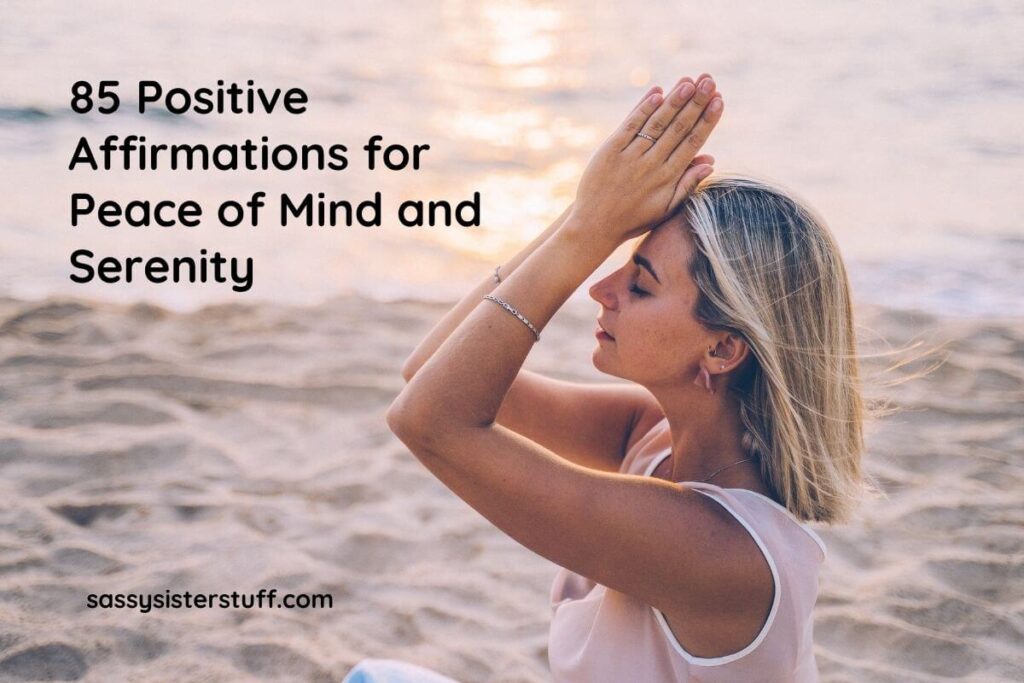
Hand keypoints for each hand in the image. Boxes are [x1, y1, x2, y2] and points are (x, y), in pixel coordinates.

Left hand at [568, 74, 722, 245]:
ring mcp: (630, 156)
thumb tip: (711, 161)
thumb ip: (688, 184)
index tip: (719, 99)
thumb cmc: (634, 218)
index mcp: (668, 178)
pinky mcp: (610, 151)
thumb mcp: (666, 207)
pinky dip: (644, 108)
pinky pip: (630, 126)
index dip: (707, 120)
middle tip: (709, 80)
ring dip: (674, 101)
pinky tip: (657, 92)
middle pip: (678, 128)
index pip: (693, 142)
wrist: (595, 226)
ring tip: (689, 81)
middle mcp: (651, 165)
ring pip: (657, 124)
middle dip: (696, 103)